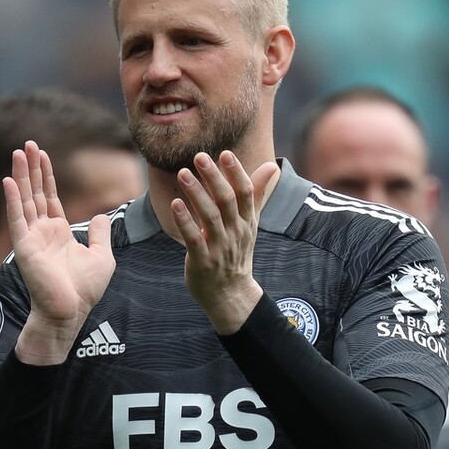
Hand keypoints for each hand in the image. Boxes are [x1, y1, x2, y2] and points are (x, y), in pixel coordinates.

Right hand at [6, 141, 113, 364]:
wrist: (71, 313)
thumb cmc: (85, 290)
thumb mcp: (102, 256)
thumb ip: (100, 234)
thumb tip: (103, 215)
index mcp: (59, 233)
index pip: (49, 197)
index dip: (45, 176)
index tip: (42, 154)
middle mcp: (42, 232)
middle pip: (34, 192)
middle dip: (31, 168)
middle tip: (27, 144)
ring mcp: (32, 238)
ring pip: (25, 200)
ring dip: (21, 176)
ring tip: (19, 153)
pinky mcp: (25, 247)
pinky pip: (17, 219)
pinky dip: (13, 200)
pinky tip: (9, 181)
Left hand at [172, 151, 279, 334]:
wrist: (231, 294)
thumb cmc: (237, 252)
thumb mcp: (250, 223)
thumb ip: (257, 193)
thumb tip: (273, 166)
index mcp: (247, 222)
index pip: (246, 193)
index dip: (236, 173)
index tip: (225, 154)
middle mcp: (236, 233)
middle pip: (227, 201)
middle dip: (214, 178)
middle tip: (199, 156)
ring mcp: (220, 248)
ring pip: (210, 217)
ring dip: (196, 194)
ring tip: (183, 173)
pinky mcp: (203, 261)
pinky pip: (194, 238)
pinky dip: (185, 221)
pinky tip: (175, 204)